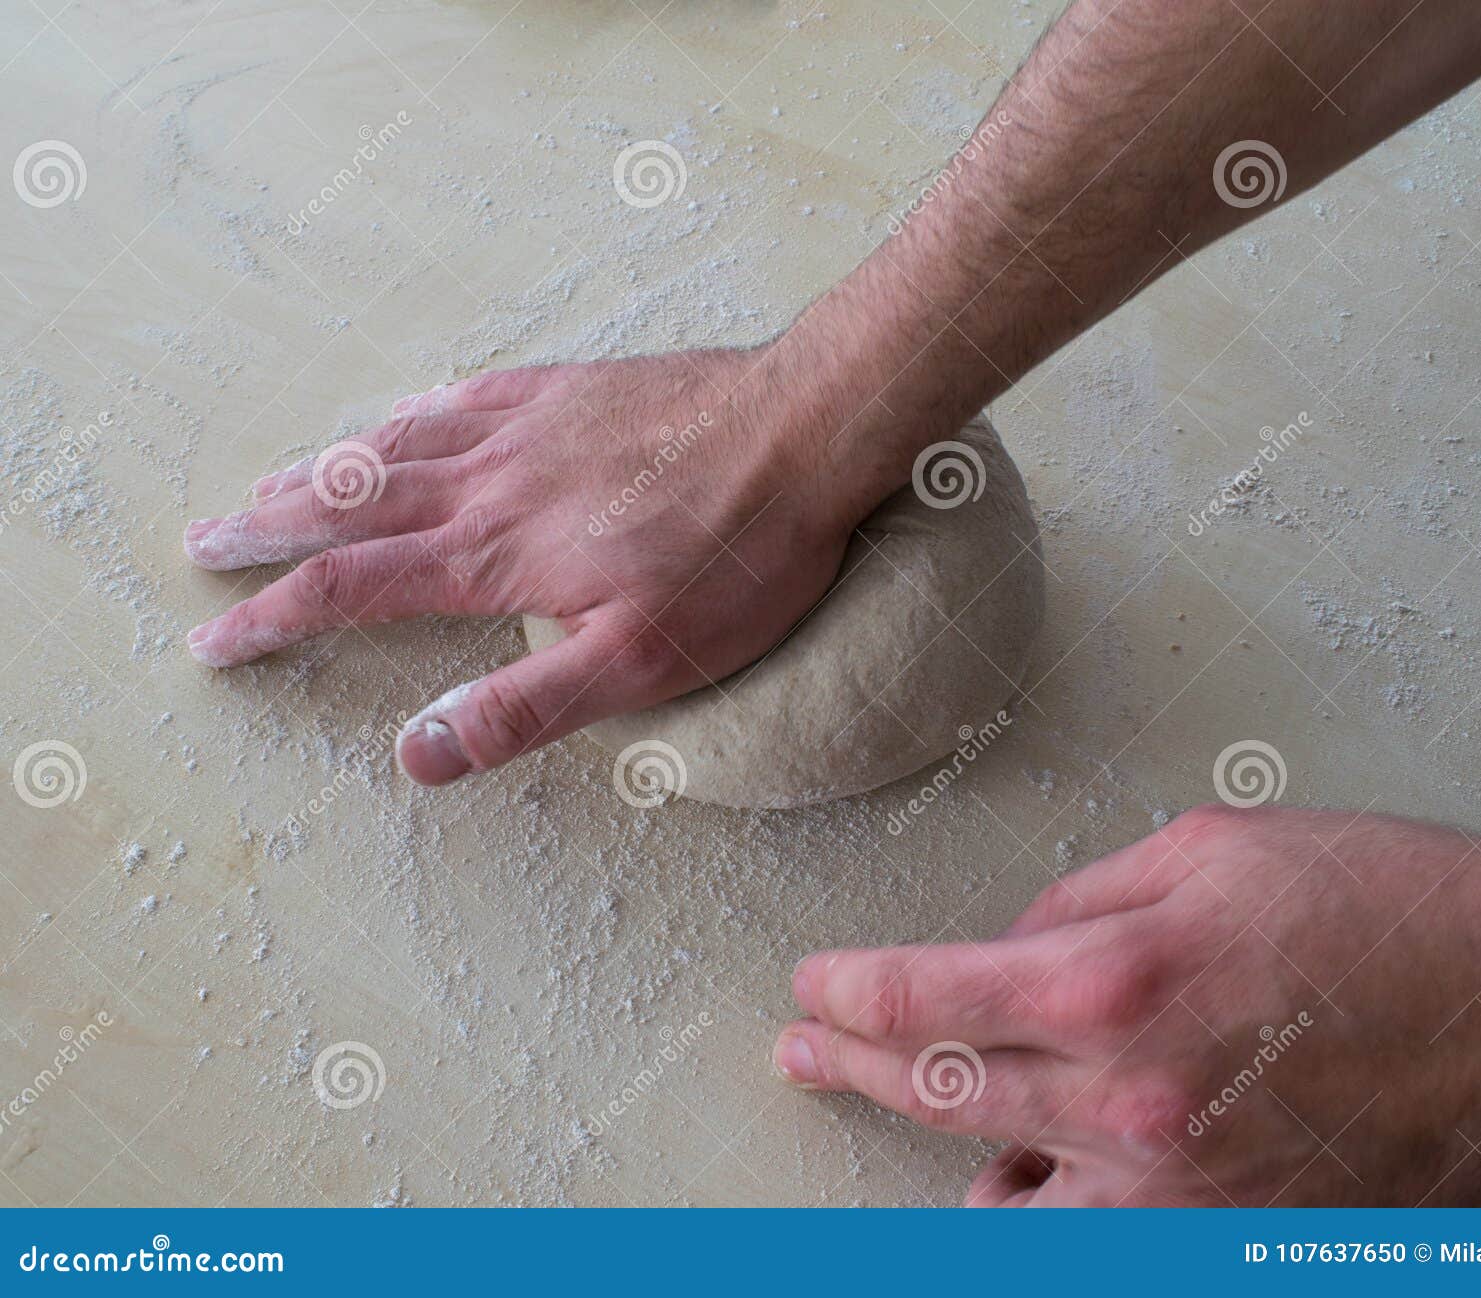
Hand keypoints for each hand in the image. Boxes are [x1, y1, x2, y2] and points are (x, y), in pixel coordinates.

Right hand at [183, 334, 920, 783]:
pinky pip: (466, 393)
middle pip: (349, 503)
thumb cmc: (736, 556)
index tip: (215, 642)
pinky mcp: (572, 388)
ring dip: (324, 469)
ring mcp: (528, 424)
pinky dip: (413, 413)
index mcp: (493, 556)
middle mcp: (490, 481)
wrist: (805, 431)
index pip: (350, 590)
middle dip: (268, 528)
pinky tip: (405, 414)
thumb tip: (413, 755)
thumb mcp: (639, 663)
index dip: (273, 620)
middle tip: (205, 540)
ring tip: (274, 483)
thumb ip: (522, 708)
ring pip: (396, 444)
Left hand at [774, 805, 1480, 1205]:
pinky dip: (1042, 1206)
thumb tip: (1012, 942)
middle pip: (936, 1097)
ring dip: (941, 1155)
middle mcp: (1130, 1104)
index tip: (809, 987)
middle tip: (806, 1046)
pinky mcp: (1227, 1229)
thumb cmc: (1386, 908)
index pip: (922, 1001)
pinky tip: (1023, 1171)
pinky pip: (1092, 1240)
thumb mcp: (1209, 849)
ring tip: (906, 1108)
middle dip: (849, 1066)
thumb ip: (1083, 897)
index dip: (843, 995)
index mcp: (1115, 983)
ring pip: (1000, 1203)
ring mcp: (1177, 1189)